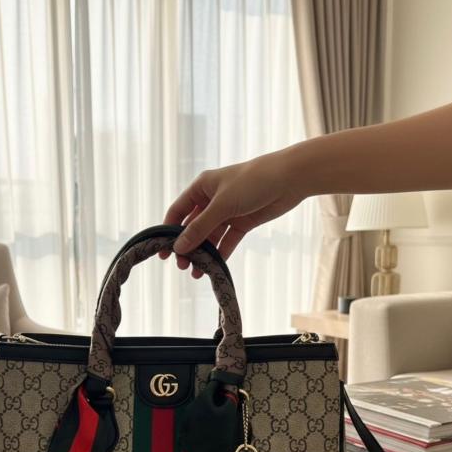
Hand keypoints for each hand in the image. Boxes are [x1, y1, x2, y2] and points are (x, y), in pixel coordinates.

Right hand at [160, 147, 305, 276]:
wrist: (289, 179)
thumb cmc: (252, 182)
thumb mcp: (222, 205)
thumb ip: (200, 228)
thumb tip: (179, 247)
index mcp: (201, 188)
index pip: (178, 212)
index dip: (169, 231)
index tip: (163, 252)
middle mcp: (212, 200)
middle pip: (193, 227)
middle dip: (187, 246)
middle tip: (182, 266)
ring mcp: (227, 212)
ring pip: (210, 237)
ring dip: (203, 254)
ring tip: (196, 272)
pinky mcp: (242, 222)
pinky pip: (227, 241)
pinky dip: (220, 253)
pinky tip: (213, 268)